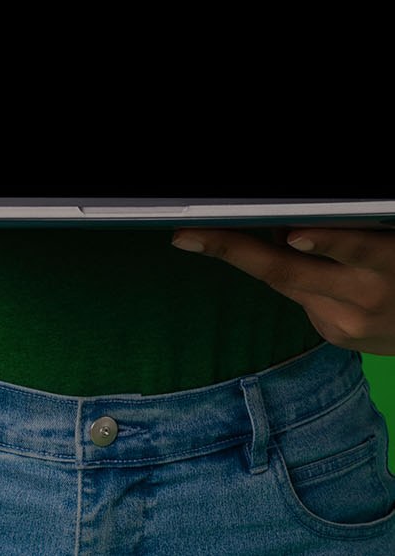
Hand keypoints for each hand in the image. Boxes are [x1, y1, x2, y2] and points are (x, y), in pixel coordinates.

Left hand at [172, 226, 394, 353]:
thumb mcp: (385, 238)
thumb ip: (343, 229)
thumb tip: (285, 226)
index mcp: (385, 261)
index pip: (350, 244)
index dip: (322, 240)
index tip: (292, 233)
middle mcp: (364, 296)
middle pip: (290, 272)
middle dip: (233, 250)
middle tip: (187, 235)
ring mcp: (346, 324)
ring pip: (285, 282)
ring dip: (265, 255)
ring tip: (233, 235)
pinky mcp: (335, 337)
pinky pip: (300, 296)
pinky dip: (296, 276)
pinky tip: (315, 270)